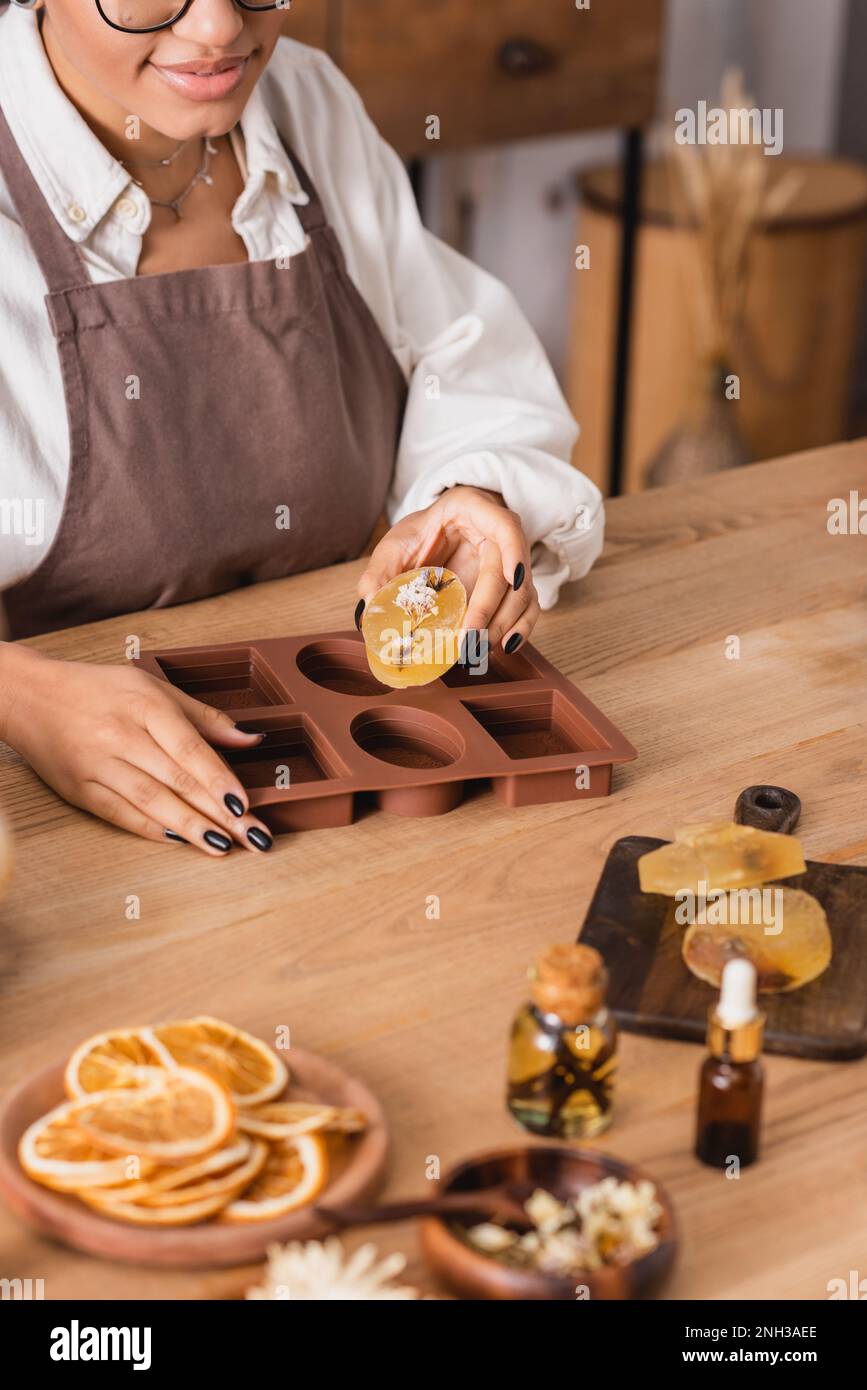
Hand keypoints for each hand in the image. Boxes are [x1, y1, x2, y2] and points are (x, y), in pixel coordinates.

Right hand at [1, 646, 273, 856]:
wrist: (31, 696)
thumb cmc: (100, 689)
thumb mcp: (154, 687)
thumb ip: (204, 717)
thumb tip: (251, 739)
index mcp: (144, 705)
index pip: (189, 749)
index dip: (219, 779)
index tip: (245, 804)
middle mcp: (121, 736)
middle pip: (177, 780)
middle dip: (218, 812)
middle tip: (251, 835)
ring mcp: (97, 765)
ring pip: (150, 801)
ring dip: (189, 827)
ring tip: (222, 845)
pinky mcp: (80, 789)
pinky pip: (120, 814)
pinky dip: (151, 829)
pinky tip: (180, 841)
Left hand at [356, 487, 538, 650]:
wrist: (433, 538)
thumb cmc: (418, 535)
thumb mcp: (395, 546)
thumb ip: (379, 573)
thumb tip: (370, 607)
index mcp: (473, 509)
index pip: (506, 526)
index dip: (514, 551)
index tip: (512, 577)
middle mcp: (501, 534)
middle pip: (510, 573)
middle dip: (490, 610)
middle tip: (467, 640)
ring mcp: (511, 561)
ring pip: (523, 595)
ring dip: (503, 626)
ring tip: (475, 650)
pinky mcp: (513, 587)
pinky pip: (527, 609)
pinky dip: (519, 629)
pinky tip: (502, 647)